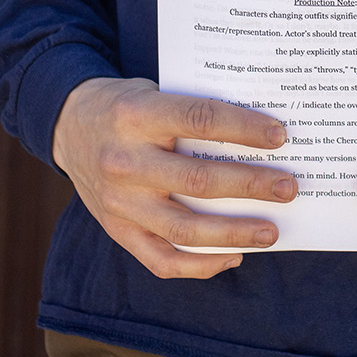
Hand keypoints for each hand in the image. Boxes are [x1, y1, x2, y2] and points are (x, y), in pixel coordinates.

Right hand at [52, 77, 296, 278]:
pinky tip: (233, 257)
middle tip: (287, 187)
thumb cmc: (127, 105)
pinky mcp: (116, 230)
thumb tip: (259, 134)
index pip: (200, 120)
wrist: (69, 125)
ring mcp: (119, 202)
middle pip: (197, 181)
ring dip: (233, 234)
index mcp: (136, 115)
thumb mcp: (154, 91)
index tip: (279, 136)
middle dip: (250, 186)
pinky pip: (162, 261)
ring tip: (270, 232)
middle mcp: (124, 161)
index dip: (243, 128)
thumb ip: (193, 111)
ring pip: (183, 230)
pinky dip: (201, 265)